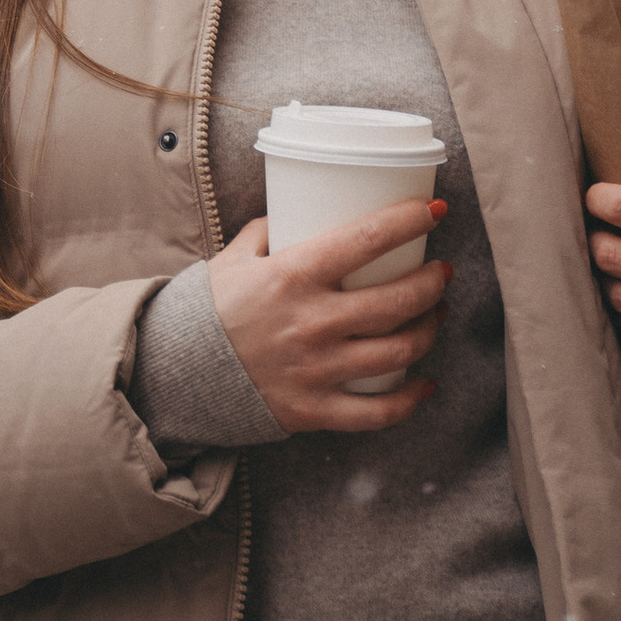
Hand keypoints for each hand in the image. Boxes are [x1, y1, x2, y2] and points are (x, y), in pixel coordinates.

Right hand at [204, 198, 450, 434]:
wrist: (179, 373)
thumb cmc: (210, 309)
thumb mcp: (235, 257)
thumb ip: (268, 231)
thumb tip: (296, 209)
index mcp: (293, 275)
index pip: (365, 240)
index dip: (408, 221)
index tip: (435, 211)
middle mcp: (313, 322)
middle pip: (395, 300)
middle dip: (431, 282)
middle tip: (441, 271)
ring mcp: (318, 370)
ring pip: (397, 352)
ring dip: (428, 330)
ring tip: (436, 314)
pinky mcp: (316, 409)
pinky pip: (377, 412)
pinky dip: (411, 399)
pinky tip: (426, 382)